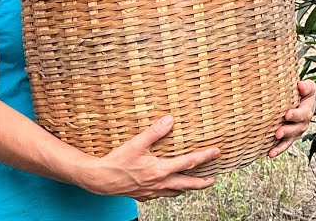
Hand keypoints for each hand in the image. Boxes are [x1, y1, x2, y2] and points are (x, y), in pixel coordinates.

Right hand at [84, 115, 220, 200]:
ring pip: (175, 192)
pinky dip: (170, 192)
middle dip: (201, 182)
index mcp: (160, 170)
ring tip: (194, 185)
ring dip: (187, 188)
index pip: (188, 162)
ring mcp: (151, 192)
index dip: (205, 156)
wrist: (99, 180)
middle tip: (212, 180)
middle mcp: (159, 183)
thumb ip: (154, 132)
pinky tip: (169, 188)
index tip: (217, 152)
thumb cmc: (117, 161)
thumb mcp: (136, 143)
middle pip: (187, 184)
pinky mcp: (143, 196)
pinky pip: (161, 196)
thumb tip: (170, 120)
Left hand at [268, 80, 315, 157]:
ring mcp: (295, 132)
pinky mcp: (287, 137)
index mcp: (308, 110)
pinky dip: (277, 150)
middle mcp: (302, 123)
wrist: (296, 98)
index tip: (287, 114)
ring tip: (272, 151)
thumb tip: (301, 86)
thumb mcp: (308, 87)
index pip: (303, 114)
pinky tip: (269, 154)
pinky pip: (283, 145)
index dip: (296, 115)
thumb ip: (307, 86)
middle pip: (296, 129)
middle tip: (278, 132)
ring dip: (281, 146)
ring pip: (289, 140)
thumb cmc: (301, 91)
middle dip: (287, 131)